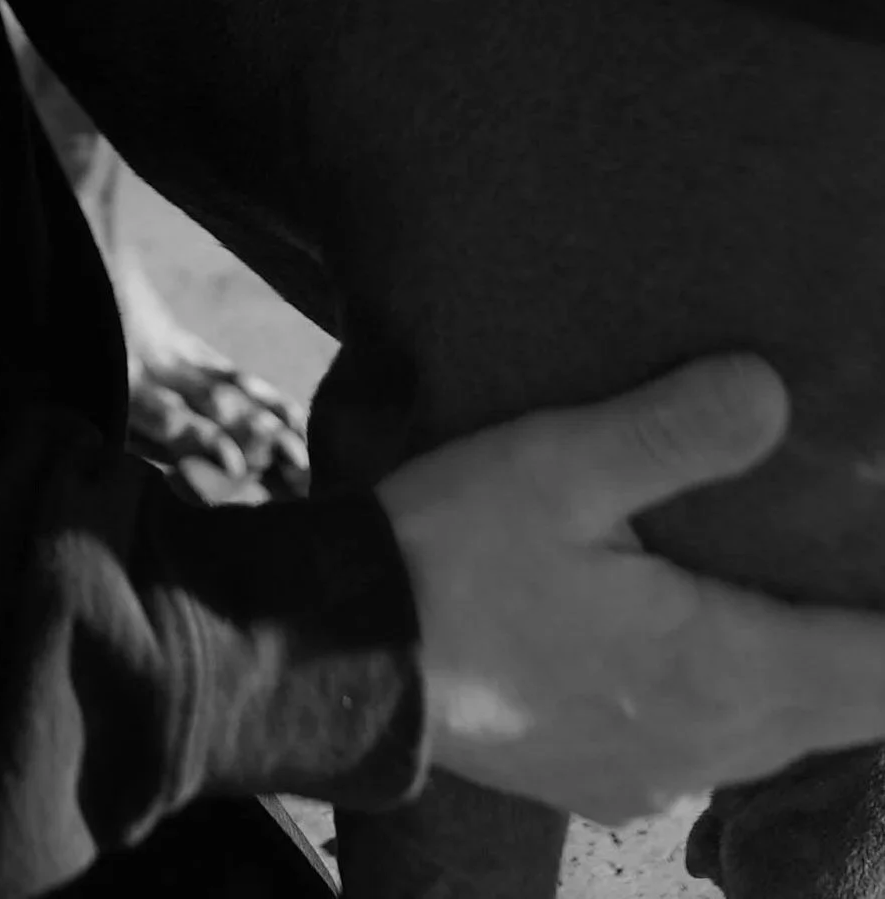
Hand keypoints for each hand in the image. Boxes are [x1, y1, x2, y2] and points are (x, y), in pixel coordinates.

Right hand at [376, 357, 884, 826]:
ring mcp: (658, 776)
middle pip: (848, 714)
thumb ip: (670, 431)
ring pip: (786, 738)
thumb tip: (772, 391)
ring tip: (818, 607)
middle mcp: (709, 743)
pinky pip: (722, 752)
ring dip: (819, 683)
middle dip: (875, 654)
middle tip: (866, 567)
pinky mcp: (609, 783)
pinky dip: (754, 707)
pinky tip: (719, 656)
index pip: (878, 672)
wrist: (344, 661)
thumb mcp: (557, 465)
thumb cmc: (454, 554)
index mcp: (719, 669)